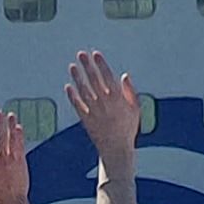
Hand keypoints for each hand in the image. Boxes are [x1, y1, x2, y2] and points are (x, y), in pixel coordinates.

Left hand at [68, 50, 138, 169]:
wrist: (117, 150)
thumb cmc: (128, 128)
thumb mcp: (135, 109)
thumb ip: (130, 92)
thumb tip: (124, 75)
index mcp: (118, 99)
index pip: (108, 77)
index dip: (101, 65)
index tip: (96, 54)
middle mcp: (105, 104)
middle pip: (94, 81)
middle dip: (88, 67)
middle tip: (81, 54)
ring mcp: (94, 112)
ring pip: (84, 91)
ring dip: (78, 78)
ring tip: (72, 66)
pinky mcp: (86, 120)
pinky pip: (78, 106)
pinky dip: (73, 97)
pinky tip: (68, 87)